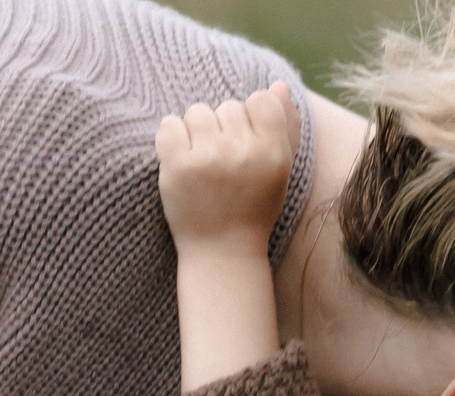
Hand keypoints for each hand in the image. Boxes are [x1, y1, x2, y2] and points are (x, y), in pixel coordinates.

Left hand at [154, 83, 296, 252]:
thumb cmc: (253, 207)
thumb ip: (285, 126)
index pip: (260, 100)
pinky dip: (172, 138)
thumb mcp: (279, 170)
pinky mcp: (177, 166)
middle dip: (223, 130)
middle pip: (227, 106)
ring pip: (198, 112)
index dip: (250, 119)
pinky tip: (182, 161)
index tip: (246, 146)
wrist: (221, 252)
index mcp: (273, 151)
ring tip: (203, 163)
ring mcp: (208, 158)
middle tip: (224, 165)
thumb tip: (278, 85)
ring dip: (197, 132)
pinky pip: (169, 124)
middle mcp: (242, 152)